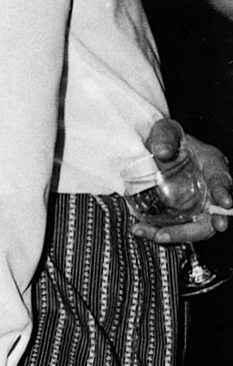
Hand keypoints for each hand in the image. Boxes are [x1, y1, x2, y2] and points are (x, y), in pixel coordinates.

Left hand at [128, 117, 232, 244]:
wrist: (158, 148)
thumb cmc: (167, 138)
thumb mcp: (164, 131)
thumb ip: (164, 138)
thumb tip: (162, 152)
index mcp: (212, 165)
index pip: (222, 179)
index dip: (224, 191)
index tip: (225, 202)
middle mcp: (211, 188)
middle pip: (214, 214)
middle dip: (197, 229)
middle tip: (169, 234)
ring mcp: (200, 203)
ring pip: (197, 226)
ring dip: (175, 234)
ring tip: (149, 233)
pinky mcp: (186, 212)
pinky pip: (179, 226)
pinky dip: (162, 231)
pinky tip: (141, 229)